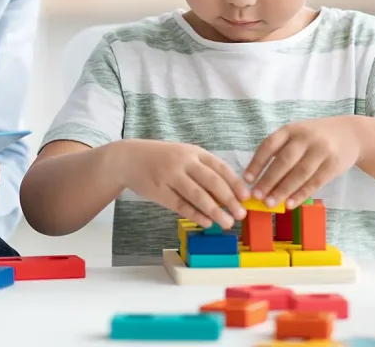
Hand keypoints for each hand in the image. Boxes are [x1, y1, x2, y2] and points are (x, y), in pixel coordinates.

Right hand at [118, 140, 249, 228]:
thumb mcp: (182, 155)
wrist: (127, 158)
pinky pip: (181, 205)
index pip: (220, 167)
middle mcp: (182, 161)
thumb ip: (202, 170)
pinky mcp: (159, 191)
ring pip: (198, 196)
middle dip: (229, 200)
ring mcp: (170, 176)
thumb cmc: (160, 158)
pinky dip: (196, 215)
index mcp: (192, 151)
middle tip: (241, 214)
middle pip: (212, 182)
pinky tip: (207, 223)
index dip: (235, 183)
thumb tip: (228, 194)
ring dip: (215, 211)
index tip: (247, 197)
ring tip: (227, 223)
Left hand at [244, 116, 363, 208]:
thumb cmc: (315, 136)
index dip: (257, 162)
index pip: (269, 145)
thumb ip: (281, 149)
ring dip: (283, 190)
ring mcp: (321, 151)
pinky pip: (315, 182)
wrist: (351, 133)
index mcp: (290, 129)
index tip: (247, 179)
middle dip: (268, 180)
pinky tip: (290, 203)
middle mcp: (305, 138)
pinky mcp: (333, 165)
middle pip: (284, 161)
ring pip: (299, 174)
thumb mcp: (297, 134)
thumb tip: (259, 176)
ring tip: (270, 203)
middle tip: (256, 196)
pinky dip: (301, 194)